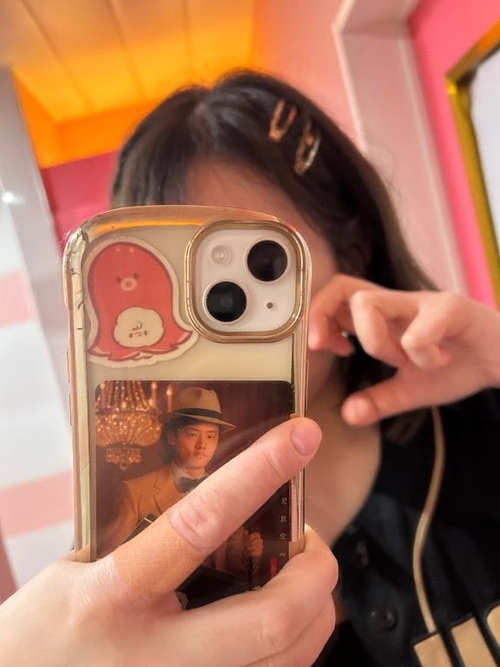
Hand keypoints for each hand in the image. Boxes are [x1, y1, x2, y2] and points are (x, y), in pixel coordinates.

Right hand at [0, 418, 336, 666]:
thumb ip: (143, 543)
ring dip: (315, 608)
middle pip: (272, 618)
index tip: (298, 436)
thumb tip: (218, 505)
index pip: (201, 523)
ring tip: (299, 574)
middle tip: (309, 538)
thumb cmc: (42, 633)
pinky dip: (294, 645)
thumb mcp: (77, 572)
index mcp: (116, 596)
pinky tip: (281, 619)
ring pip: (288, 661)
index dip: (257, 474)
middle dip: (314, 569)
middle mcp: (157, 657)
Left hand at [309, 274, 499, 424]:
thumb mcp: (412, 390)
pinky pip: (417, 333)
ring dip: (375, 341)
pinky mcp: (451, 308)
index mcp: (385, 317)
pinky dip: (420, 356)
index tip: (321, 347)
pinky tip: (441, 362)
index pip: (337, 297)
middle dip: (324, 316)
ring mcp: (422, 302)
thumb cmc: (458, 365)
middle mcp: (398, 303)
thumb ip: (379, 400)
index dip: (317, 318)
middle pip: (343, 286)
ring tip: (400, 358)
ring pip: (370, 304)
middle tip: (334, 348)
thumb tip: (348, 414)